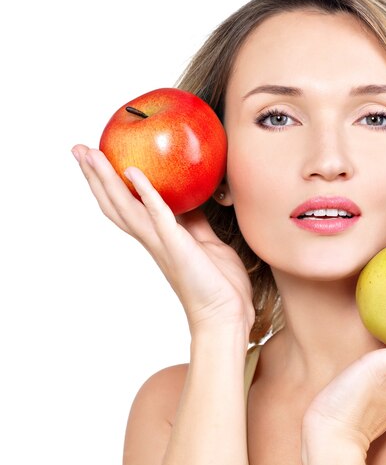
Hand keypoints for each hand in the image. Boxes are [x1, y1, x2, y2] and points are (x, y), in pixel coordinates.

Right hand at [72, 145, 254, 334]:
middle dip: (95, 176)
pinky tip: (134, 172)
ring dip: (106, 180)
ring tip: (90, 154)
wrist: (227, 315)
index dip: (110, 185)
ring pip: (125, 208)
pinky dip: (146, 193)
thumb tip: (192, 201)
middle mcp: (153, 241)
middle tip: (79, 149)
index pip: (127, 208)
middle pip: (115, 205)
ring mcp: (162, 244)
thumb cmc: (219, 285)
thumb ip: (195, 224)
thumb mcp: (206, 243)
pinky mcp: (177, 246)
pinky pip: (159, 215)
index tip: (98, 161)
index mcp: (159, 239)